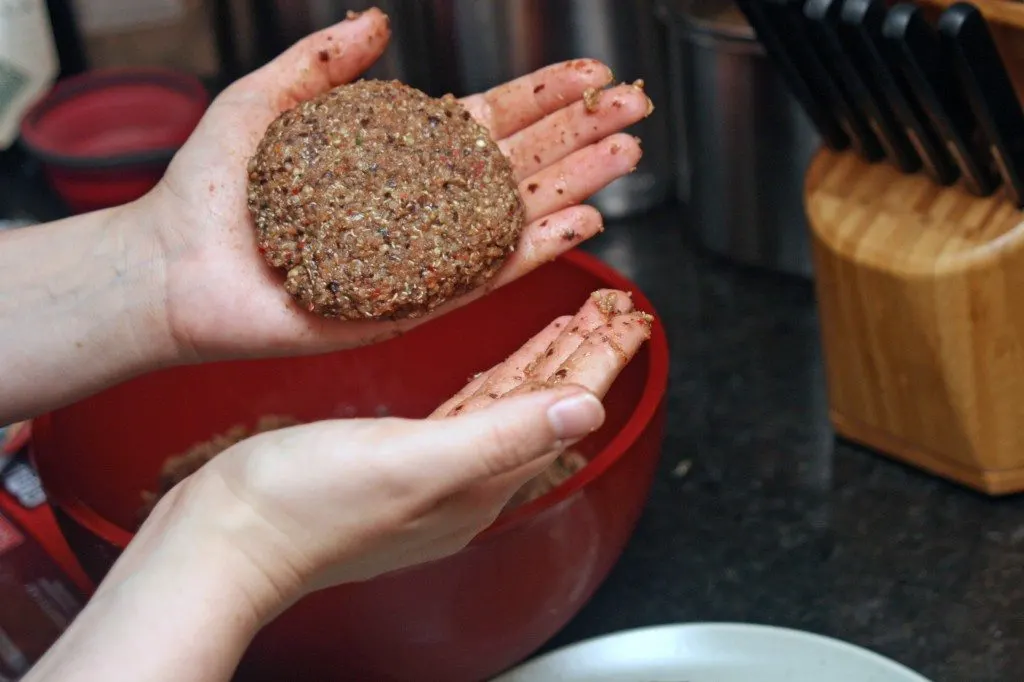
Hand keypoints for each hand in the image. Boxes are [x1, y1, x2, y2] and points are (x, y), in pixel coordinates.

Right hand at [104, 290, 650, 624]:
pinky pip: (466, 410)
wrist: (225, 540)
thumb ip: (503, 436)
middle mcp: (465, 482)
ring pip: (509, 405)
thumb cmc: (305, 508)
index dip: (601, 361)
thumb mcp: (415, 462)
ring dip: (543, 365)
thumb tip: (588, 411)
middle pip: (544, 406)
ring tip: (572, 326)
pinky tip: (498, 368)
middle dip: (582, 356)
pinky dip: (493, 382)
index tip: (632, 321)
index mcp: (480, 482)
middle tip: (611, 313)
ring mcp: (431, 471)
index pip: (564, 411)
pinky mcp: (394, 458)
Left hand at [146, 8, 651, 362]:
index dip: (538, 97)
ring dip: (574, 186)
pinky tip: (580, 224)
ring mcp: (423, 256)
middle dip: (579, 136)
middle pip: (516, 165)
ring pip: (515, 216)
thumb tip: (378, 19)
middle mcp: (420, 206)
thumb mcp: (263, 102)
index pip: (483, 121)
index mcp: (394, 156)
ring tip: (627, 157)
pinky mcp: (413, 302)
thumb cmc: (210, 191)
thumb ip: (321, 62)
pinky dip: (534, 251)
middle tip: (635, 110)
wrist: (175, 270)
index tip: (589, 73)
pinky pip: (485, 274)